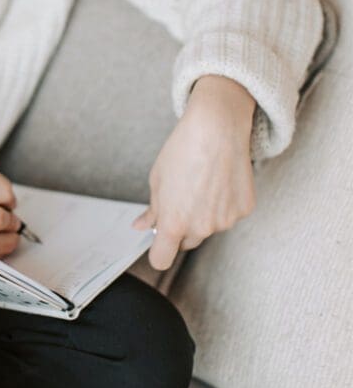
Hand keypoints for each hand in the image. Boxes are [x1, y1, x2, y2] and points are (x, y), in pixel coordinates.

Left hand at [132, 75, 257, 269]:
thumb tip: (142, 226)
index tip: (158, 243)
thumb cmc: (182, 150)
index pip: (162, 259)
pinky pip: (228, 214)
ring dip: (203, 214)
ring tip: (202, 181)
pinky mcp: (244, 210)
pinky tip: (220, 179)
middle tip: (181, 198)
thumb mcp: (158, 179)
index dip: (158, 252)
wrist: (216, 128)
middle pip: (186, 242)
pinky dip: (223, 203)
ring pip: (209, 227)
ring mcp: (225, 221)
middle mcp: (201, 228)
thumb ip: (152, 209)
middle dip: (181, 228)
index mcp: (174, 222)